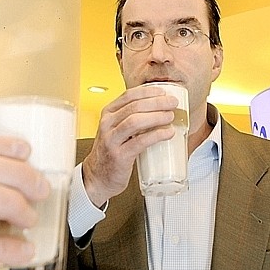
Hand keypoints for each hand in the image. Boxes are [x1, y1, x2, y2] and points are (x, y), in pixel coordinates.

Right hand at [80, 86, 177, 206]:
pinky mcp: (119, 156)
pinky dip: (156, 135)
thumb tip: (161, 109)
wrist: (97, 177)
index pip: (128, 95)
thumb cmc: (111, 151)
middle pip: (134, 106)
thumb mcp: (117, 129)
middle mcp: (107, 124)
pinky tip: (168, 133)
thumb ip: (132, 118)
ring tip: (171, 116)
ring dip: (156, 116)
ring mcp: (112, 140)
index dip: (148, 92)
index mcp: (108, 113)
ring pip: (135, 121)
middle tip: (173, 103)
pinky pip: (140, 142)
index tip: (164, 92)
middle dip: (157, 102)